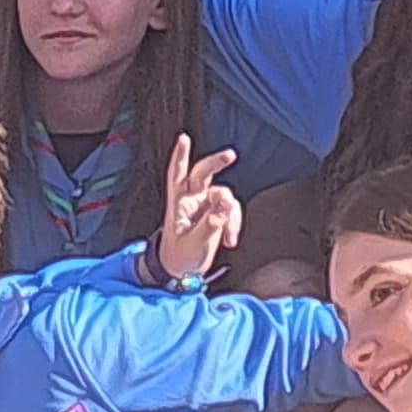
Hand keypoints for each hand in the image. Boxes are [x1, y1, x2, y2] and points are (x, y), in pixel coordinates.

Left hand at [153, 146, 244, 286]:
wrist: (182, 272)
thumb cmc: (179, 257)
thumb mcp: (194, 244)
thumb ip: (211, 223)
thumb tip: (225, 206)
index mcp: (178, 203)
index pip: (177, 174)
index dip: (181, 156)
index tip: (184, 138)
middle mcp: (191, 199)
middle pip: (203, 173)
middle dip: (216, 162)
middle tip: (231, 155)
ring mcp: (204, 206)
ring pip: (225, 196)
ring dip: (231, 215)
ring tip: (228, 236)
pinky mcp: (216, 214)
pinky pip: (231, 210)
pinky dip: (234, 223)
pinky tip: (230, 240)